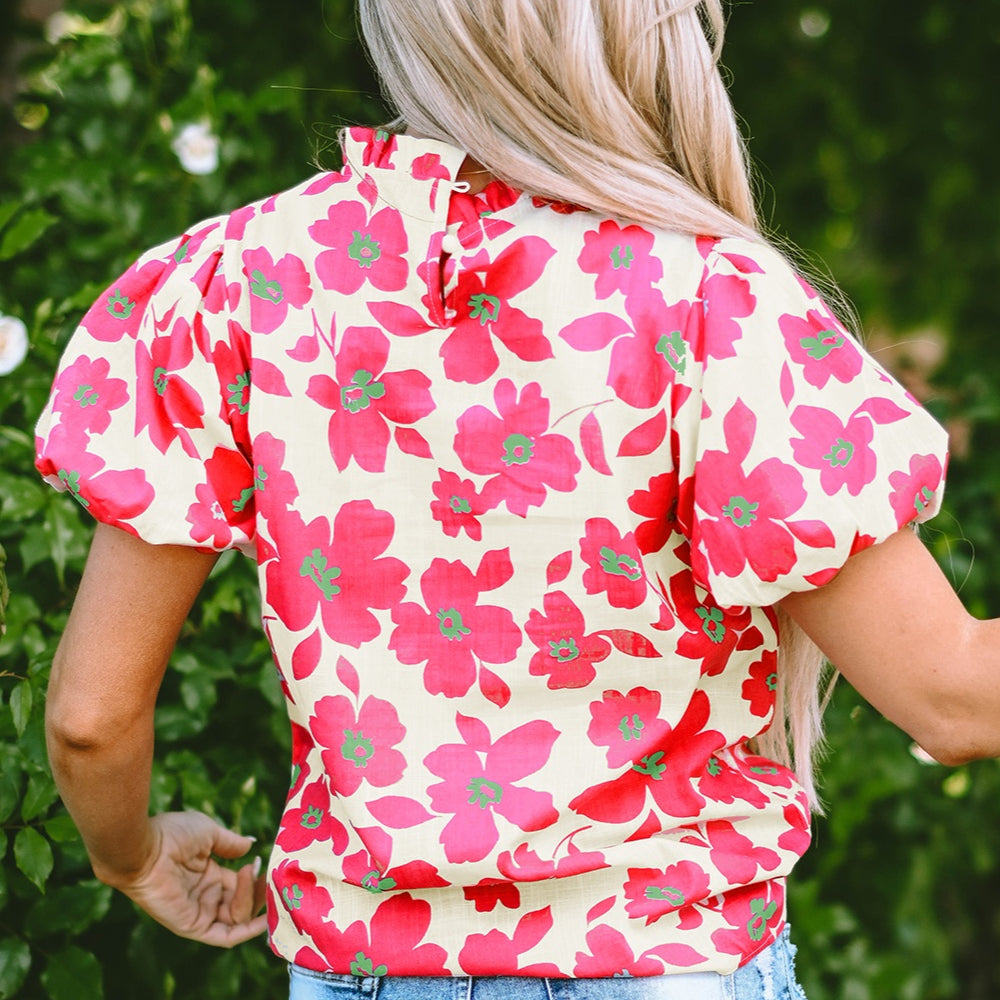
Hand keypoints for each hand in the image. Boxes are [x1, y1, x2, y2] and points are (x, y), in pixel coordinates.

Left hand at [101, 811, 266, 947]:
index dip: (255, 880)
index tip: (264, 865)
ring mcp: (198, 912)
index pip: (239, 885)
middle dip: (257, 892)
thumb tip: (251, 845)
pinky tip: (263, 920)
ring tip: (252, 876)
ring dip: (251, 901)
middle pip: (241, 904)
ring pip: (237, 918)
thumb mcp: (209, 833)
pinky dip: (246, 932)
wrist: (144, 847)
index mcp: (207, 875)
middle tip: (266, 876)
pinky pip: (224, 936)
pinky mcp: (192, 925)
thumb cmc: (172, 834)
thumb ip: (231, 843)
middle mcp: (204, 896)